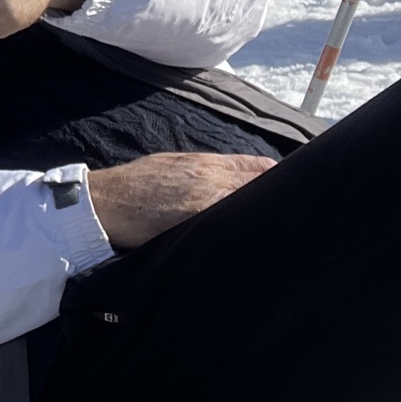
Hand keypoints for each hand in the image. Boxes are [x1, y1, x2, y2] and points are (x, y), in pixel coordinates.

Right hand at [86, 152, 274, 247]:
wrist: (103, 201)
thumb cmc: (130, 186)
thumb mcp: (168, 166)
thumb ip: (198, 172)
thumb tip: (221, 179)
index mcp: (202, 162)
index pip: (253, 165)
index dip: (274, 175)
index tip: (292, 187)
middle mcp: (208, 175)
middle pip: (258, 182)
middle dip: (278, 195)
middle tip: (296, 210)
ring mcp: (203, 197)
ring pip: (247, 201)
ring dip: (264, 213)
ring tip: (283, 228)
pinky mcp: (194, 217)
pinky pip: (229, 221)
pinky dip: (244, 226)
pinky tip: (257, 239)